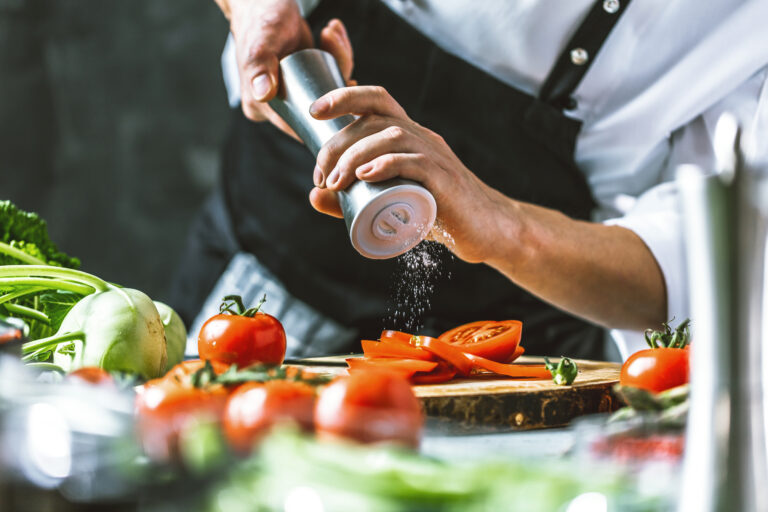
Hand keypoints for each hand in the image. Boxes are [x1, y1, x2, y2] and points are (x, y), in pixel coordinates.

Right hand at [214, 0, 354, 138]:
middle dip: (338, 85)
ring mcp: (291, 91)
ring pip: (327, 91)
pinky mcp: (304, 78)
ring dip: (339, 63)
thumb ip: (259, 67)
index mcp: (260, 107)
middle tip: (341, 55)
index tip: (345, 95)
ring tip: (330, 34)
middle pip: (318, 109)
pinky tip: (333, 33)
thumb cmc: (259, 20)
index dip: (326, 119)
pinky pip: (327, 76)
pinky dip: (336, 55)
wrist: (261, 1)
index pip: (297, 127)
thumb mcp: (261, 43)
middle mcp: (275, 105)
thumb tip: (263, 94)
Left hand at [308, 86, 514, 263]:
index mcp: (409, 136)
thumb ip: (351, 200)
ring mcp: (436, 157)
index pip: (377, 99)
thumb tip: (313, 195)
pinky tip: (365, 175)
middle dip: (338, 143)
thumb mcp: (390, 203)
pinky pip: (416, 161)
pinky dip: (387, 165)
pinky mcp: (446, 181)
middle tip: (321, 177)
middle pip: (375, 119)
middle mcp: (422, 138)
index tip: (314, 113)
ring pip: (392, 136)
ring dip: (355, 155)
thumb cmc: (437, 214)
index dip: (344, 96)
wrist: (486, 231)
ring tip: (336, 182)